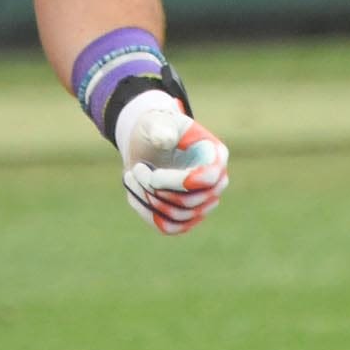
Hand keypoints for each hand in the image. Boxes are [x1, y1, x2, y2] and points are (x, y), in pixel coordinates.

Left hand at [115, 92, 229, 234]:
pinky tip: (135, 193)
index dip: (180, 182)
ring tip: (132, 177)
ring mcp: (204, 203)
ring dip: (149, 200)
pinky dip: (148, 213)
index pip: (207, 178)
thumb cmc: (156, 128)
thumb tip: (165, 140)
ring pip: (179, 217)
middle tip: (135, 169)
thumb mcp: (156, 122)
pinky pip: (170, 227)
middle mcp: (216, 182)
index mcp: (215, 155)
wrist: (148, 142)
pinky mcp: (187, 218)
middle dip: (156, 189)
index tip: (153, 177)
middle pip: (191, 201)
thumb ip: (160, 128)